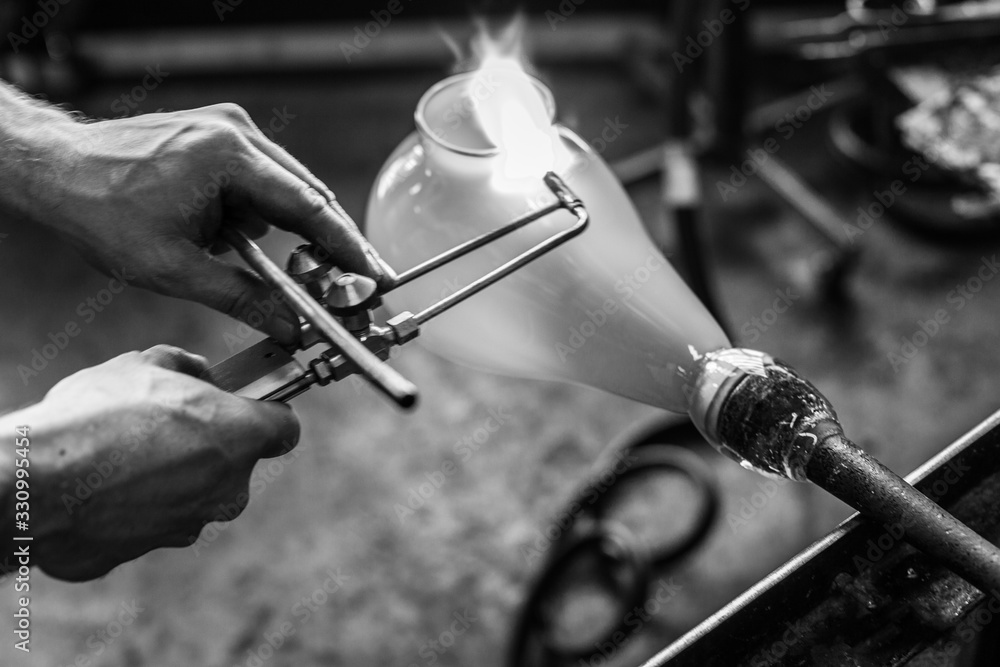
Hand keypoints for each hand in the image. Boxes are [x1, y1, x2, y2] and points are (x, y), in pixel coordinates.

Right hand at [5, 345, 298, 580]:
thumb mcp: (146, 362)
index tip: (248, 407)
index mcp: (241, 437)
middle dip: (209, 446)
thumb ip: (185, 365)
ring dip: (170, 477)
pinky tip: (102, 485)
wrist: (41, 482)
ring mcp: (190, 524)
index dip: (267, 415)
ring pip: (193, 494)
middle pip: (234, 464)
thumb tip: (196, 370)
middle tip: (165, 425)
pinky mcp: (150, 549)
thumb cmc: (99, 416)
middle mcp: (228, 489)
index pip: (285, 428)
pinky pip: (151, 520)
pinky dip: (134, 505)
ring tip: (123, 454)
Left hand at [35, 103, 384, 344]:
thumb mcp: (174, 269)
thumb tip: (290, 326)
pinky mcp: (219, 136)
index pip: (308, 206)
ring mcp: (229, 129)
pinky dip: (267, 213)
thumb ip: (242, 297)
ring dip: (294, 229)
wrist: (55, 169)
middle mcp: (237, 133)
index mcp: (229, 157)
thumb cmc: (103, 211)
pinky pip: (262, 179)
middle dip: (332, 242)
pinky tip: (250, 240)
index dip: (347, 246)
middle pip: (307, 194)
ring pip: (287, 188)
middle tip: (359, 281)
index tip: (374, 274)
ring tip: (301, 271)